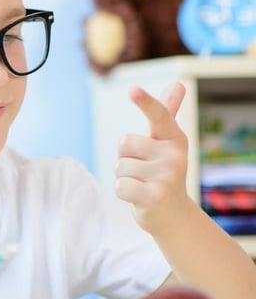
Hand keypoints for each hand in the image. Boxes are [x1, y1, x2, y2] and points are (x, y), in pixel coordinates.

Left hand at [114, 83, 190, 234]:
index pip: (159, 116)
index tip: (133, 89)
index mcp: (174, 139)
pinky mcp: (155, 197)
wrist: (172, 214)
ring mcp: (166, 177)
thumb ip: (165, 114)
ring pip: (120, 166)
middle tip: (143, 171)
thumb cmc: (161, 172)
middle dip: (126, 158)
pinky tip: (139, 196)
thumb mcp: (163, 143)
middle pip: (124, 144)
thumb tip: (178, 84)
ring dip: (124, 177)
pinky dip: (123, 192)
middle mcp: (174, 156)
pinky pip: (120, 186)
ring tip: (143, 184)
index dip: (145, 102)